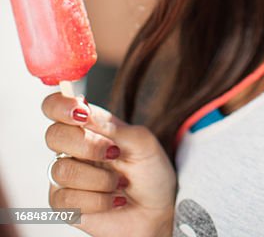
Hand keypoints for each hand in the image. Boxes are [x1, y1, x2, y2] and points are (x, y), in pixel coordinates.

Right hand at [43, 93, 175, 236]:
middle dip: (87, 146)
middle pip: (53, 135)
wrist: (157, 211)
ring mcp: (66, 177)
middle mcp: (73, 148)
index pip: (55, 106)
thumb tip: (83, 111)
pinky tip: (113, 201)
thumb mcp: (142, 142)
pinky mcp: (65, 205)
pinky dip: (97, 201)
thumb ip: (112, 126)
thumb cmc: (151, 173)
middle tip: (113, 153)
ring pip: (62, 170)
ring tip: (119, 183)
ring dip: (99, 179)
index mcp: (89, 126)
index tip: (80, 112)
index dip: (60, 105)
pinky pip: (66, 200)